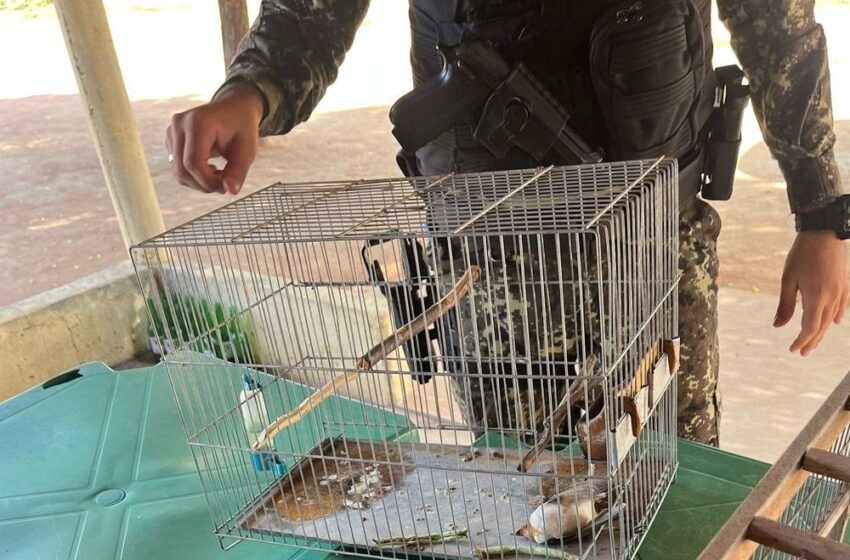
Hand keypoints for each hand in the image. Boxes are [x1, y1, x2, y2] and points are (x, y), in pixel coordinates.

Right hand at [166, 88, 263, 193]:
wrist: (234, 108)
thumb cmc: (242, 127)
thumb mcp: (247, 149)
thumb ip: (239, 170)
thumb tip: (231, 191)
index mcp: (198, 122)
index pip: (193, 162)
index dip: (207, 181)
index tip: (225, 186)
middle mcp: (179, 124)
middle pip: (182, 169)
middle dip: (203, 184)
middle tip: (224, 184)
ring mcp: (172, 131)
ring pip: (178, 171)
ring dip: (199, 181)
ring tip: (219, 174)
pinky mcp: (171, 139)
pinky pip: (177, 166)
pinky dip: (194, 175)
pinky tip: (209, 167)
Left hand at [774, 230, 848, 355]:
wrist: (824, 233)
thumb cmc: (802, 254)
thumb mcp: (788, 279)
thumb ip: (785, 305)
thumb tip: (778, 326)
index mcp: (816, 297)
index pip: (810, 327)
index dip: (802, 341)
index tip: (793, 349)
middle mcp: (832, 297)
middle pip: (821, 327)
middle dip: (811, 342)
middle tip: (801, 353)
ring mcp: (841, 292)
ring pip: (832, 319)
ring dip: (822, 332)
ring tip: (812, 343)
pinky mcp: (845, 285)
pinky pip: (841, 307)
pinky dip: (835, 317)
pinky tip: (834, 323)